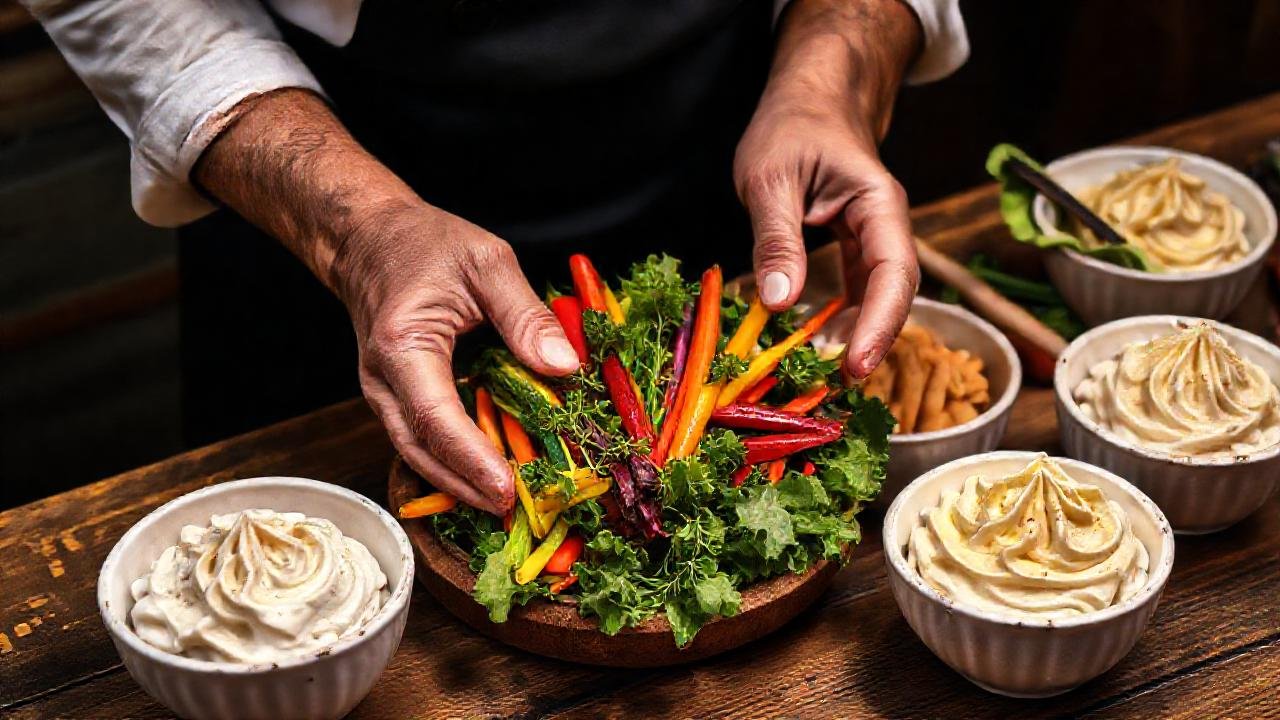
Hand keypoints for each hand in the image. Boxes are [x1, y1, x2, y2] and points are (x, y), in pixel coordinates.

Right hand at [341, 202, 579, 513]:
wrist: (369, 239)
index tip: (507, 487)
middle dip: (468, 487)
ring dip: (461, 483)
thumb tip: (564, 365)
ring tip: (506, 503)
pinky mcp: (396, 398)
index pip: (436, 417)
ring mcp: (384, 394)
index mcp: (403, 345)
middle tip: (516, 510)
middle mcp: (383, 380)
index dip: (473, 458)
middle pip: (423, 451)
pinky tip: (488, 473)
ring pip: (419, 453)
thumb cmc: (425, 243)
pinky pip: (423, 439)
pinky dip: (454, 461)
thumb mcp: (487, 262)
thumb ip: (526, 314)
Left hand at [735, 0, 922, 377]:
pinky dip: (841, 319)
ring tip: (826, 375)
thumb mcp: (770, 178)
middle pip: (894, 293)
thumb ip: (776, 238)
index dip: (880, 323)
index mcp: (878, 204)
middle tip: (838, 385)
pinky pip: (857, 290)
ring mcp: (872, 238)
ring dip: (857, 335)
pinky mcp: (854, 248)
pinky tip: (820, 343)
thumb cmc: (791, 126)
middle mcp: (885, 226)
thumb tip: (777, 302)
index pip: (894, 272)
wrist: (809, 98)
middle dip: (872, 341)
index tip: (856, 365)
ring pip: (877, 297)